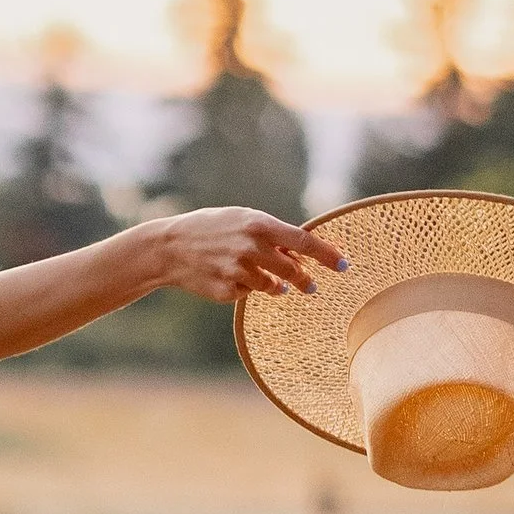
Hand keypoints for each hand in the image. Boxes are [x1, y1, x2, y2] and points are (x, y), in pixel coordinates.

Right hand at [152, 206, 347, 302]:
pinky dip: (245, 288)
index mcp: (258, 224)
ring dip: (273, 284)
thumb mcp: (241, 220)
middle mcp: (251, 247)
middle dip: (304, 280)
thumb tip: (301, 253)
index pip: (303, 242)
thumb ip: (271, 235)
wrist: (169, 247)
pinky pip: (248, 293)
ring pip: (272, 286)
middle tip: (309, 285)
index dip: (327, 255)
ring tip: (256, 275)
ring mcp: (238, 271)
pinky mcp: (227, 290)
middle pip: (293, 270)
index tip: (344, 264)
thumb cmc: (210, 228)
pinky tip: (227, 276)